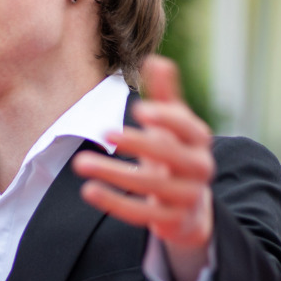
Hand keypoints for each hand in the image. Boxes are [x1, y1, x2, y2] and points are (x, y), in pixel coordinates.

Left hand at [74, 54, 215, 280]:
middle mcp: (200, 169)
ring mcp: (187, 197)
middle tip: (105, 132)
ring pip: (152, 186)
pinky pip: (142, 213)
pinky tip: (89, 191)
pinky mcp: (171, 221)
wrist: (191, 209)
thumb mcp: (173, 127)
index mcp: (199, 141)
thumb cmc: (175, 156)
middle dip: (139, 143)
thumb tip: (156, 58)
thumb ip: (165, 96)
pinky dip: (115, 202)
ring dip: (115, 174)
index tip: (138, 110)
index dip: (167, 118)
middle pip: (172, 155)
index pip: (189, 127)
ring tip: (80, 163)